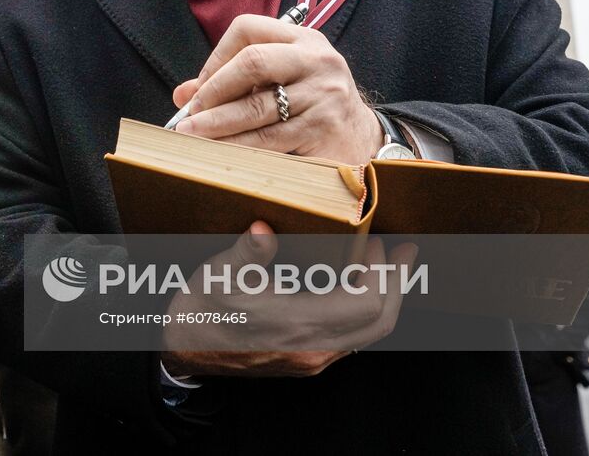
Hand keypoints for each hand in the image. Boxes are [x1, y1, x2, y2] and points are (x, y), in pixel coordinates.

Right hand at [160, 221, 418, 378]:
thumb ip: (248, 254)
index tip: (379, 243)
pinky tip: (357, 290)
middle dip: (397, 285)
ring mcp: (311, 358)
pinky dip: (365, 313)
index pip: (366, 305)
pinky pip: (352, 339)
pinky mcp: (305, 359)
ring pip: (369, 334)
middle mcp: (312, 349)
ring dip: (385, 299)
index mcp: (297, 326)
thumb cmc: (201, 311)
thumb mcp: (221, 275)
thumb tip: (265, 230)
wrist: (183, 351)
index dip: (382, 273)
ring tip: (390, 269)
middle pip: (379, 323)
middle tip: (405, 254)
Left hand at [173, 14, 382, 165]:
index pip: (248, 28)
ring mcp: (323, 93)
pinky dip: (239, 144)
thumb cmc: (310, 103)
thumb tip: (182, 94)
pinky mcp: (323, 127)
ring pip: (258, 106)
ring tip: (191, 134)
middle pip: (253, 61)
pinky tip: (219, 151)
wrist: (361, 138)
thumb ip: (233, 82)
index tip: (200, 87)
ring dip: (218, 122)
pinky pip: (270, 137)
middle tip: (192, 113)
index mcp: (302, 38)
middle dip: (214, 89)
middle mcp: (316, 59)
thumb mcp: (281, 80)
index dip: (216, 56)